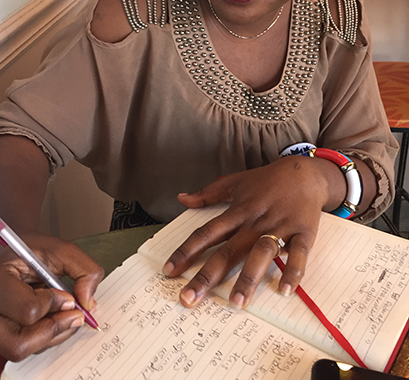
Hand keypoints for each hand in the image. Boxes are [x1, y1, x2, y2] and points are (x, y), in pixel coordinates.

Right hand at [0, 234, 103, 360]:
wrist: (11, 252)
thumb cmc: (31, 250)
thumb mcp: (61, 249)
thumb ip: (84, 270)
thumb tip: (88, 304)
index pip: (28, 311)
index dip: (55, 304)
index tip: (65, 292)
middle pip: (19, 344)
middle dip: (53, 330)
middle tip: (72, 314)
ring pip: (22, 350)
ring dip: (51, 334)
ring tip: (59, 310)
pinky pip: (22, 348)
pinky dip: (44, 336)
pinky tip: (48, 315)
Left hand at [163, 156, 330, 308]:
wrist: (305, 171)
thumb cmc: (267, 179)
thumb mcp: (235, 181)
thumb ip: (207, 193)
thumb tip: (181, 198)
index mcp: (238, 211)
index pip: (207, 232)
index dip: (187, 251)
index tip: (169, 270)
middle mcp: (255, 221)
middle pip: (228, 250)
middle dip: (207, 276)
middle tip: (189, 298)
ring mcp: (280, 227)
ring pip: (261, 253)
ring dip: (249, 278)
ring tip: (236, 303)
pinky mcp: (303, 233)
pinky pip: (298, 254)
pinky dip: (292, 271)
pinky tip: (284, 290)